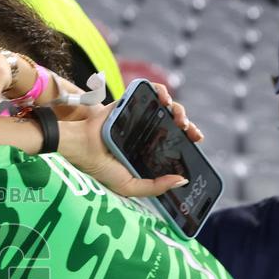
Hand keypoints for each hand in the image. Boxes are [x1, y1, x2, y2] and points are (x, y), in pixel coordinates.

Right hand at [58, 86, 203, 197]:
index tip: (197, 141)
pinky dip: (161, 90)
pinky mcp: (129, 102)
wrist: (81, 148)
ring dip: (179, 109)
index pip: (173, 141)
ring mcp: (137, 116)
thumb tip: (182, 180)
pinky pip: (149, 90)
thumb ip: (154, 187)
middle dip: (189, 125)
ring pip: (166, 106)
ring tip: (179, 119)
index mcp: (146, 150)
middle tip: (192, 132)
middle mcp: (144, 131)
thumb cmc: (100, 168)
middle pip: (174, 122)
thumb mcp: (130, 186)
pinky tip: (166, 101)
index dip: (188, 139)